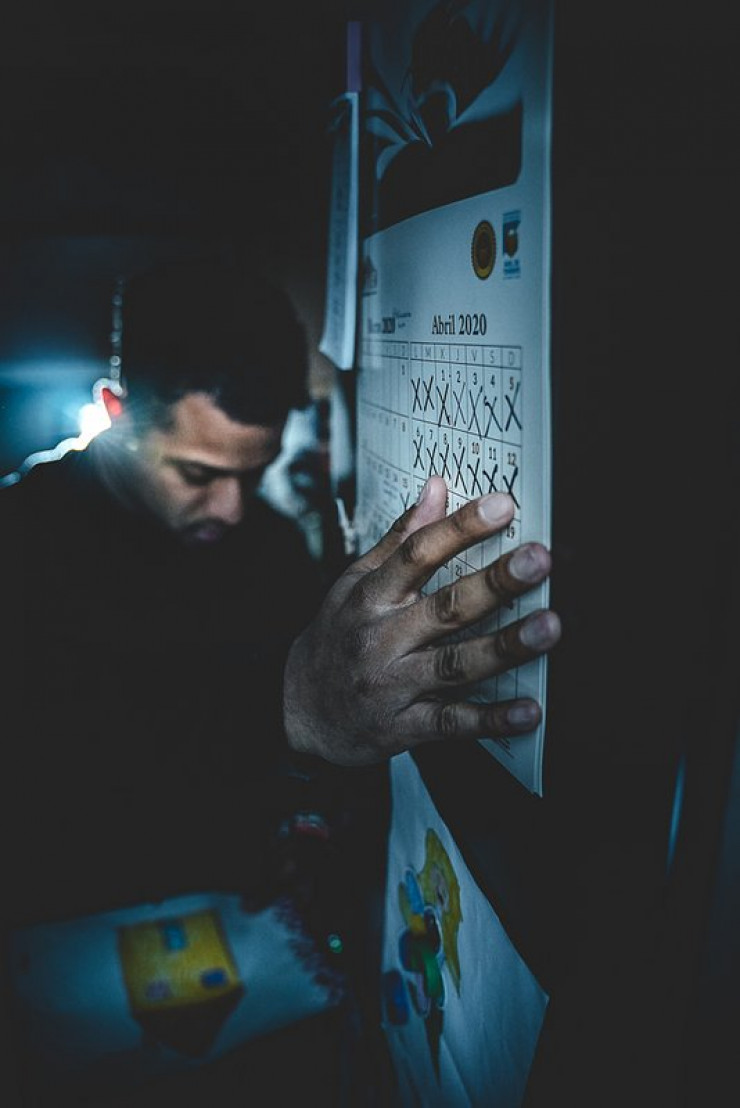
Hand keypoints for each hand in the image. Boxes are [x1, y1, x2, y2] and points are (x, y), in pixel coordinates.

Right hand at [283, 476, 560, 765]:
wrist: (297, 711)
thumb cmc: (338, 636)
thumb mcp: (355, 584)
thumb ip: (401, 539)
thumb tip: (438, 487)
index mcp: (370, 596)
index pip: (417, 555)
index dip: (460, 529)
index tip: (503, 506)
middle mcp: (380, 639)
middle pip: (444, 608)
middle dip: (494, 583)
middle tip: (538, 560)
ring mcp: (391, 686)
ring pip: (454, 665)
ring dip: (504, 648)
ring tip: (549, 627)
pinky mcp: (401, 728)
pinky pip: (451, 724)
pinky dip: (491, 719)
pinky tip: (529, 711)